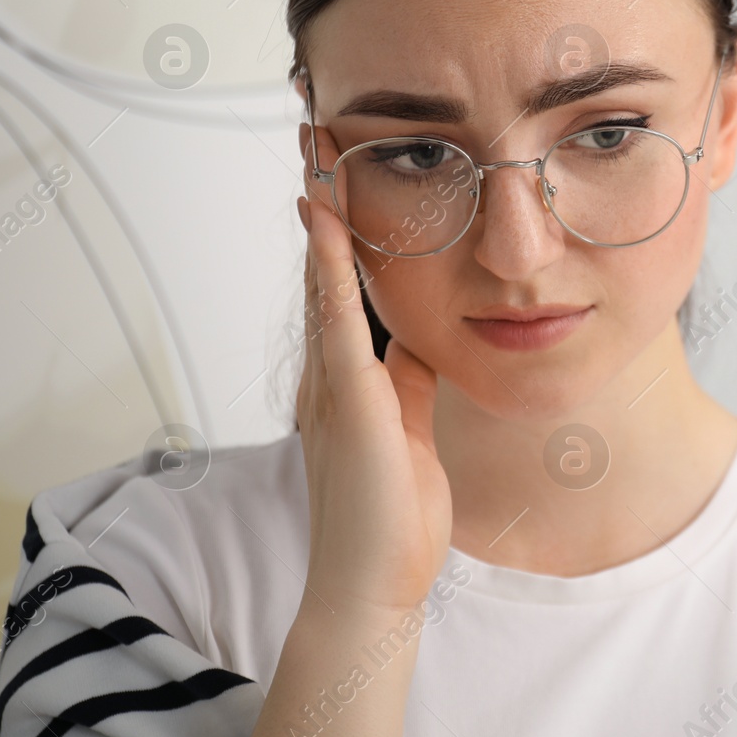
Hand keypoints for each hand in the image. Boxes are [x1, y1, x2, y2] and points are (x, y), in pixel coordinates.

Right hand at [294, 191, 452, 616]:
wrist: (376, 586)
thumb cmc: (393, 521)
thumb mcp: (411, 433)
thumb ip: (411, 388)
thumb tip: (420, 345)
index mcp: (347, 389)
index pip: (341, 300)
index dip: (340, 243)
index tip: (340, 187)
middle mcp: (329, 381)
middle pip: (323, 281)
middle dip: (322, 216)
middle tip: (316, 150)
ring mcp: (333, 390)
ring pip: (323, 288)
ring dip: (322, 224)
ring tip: (317, 163)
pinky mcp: (349, 404)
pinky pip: (338, 323)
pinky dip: (331, 271)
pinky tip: (329, 225)